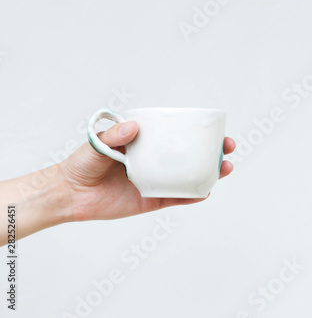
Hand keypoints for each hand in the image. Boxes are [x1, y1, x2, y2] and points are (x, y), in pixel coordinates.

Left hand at [59, 121, 235, 221]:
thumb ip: (115, 136)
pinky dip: (191, 195)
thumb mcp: (98, 143)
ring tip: (225, 168)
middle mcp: (153, 160)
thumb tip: (134, 128)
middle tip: (226, 147)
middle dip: (210, 151)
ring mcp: (154, 180)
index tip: (212, 126)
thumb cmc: (82, 163)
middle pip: (187, 155)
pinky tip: (206, 191)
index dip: (194, 130)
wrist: (70, 193)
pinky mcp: (150, 200)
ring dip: (208, 173)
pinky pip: (174, 197)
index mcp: (144, 143)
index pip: (173, 134)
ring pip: (186, 176)